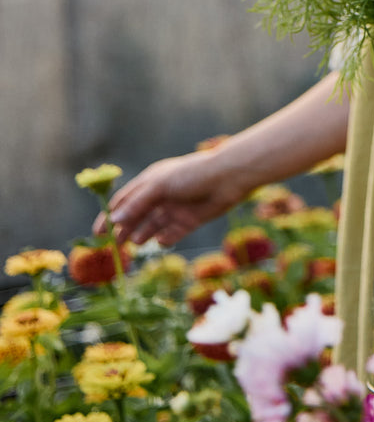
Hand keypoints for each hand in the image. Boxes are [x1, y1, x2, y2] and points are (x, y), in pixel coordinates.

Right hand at [95, 151, 249, 247]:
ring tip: (134, 243)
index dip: (110, 216)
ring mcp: (173, 209)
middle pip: (135, 217)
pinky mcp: (188, 222)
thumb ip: (137, 204)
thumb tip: (114, 221)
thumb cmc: (192, 175)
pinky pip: (170, 235)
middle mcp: (160, 196)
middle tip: (113, 246)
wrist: (227, 179)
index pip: (124, 201)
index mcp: (150, 182)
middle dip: (123, 230)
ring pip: (151, 227)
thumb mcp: (160, 186)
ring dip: (141, 235)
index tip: (97, 233)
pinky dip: (164, 239)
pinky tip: (161, 240)